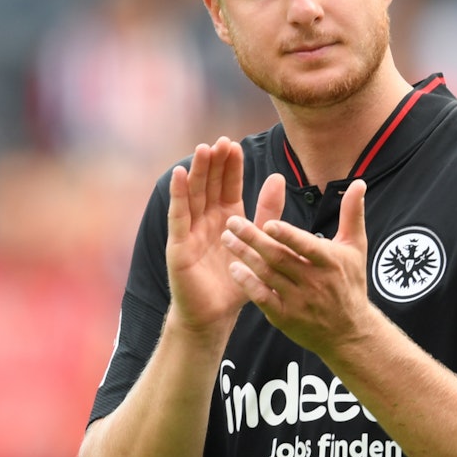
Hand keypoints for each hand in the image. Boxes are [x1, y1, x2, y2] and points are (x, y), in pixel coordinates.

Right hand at [165, 138, 285, 336]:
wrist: (215, 315)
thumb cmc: (237, 280)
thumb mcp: (259, 241)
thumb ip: (267, 210)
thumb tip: (279, 177)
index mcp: (228, 218)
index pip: (228, 185)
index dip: (231, 166)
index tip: (235, 144)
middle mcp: (207, 220)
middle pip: (210, 185)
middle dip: (214, 163)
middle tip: (221, 141)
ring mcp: (191, 230)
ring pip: (194, 195)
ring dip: (197, 172)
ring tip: (203, 150)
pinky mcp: (179, 244)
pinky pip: (179, 216)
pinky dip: (178, 195)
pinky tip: (179, 174)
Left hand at [221, 178, 373, 355]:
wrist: (349, 332)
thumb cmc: (351, 283)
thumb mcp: (356, 247)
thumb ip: (353, 213)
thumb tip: (358, 182)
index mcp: (331, 262)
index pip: (306, 246)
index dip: (287, 236)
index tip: (267, 222)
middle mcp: (315, 282)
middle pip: (280, 258)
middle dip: (254, 239)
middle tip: (232, 222)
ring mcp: (299, 301)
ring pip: (268, 275)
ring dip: (245, 256)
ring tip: (227, 238)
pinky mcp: (286, 317)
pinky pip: (263, 298)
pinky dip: (248, 284)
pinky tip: (234, 269)